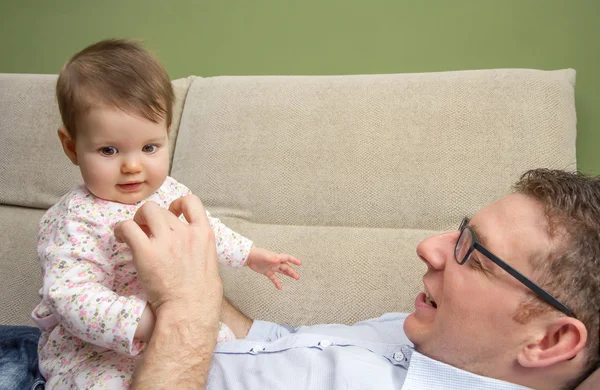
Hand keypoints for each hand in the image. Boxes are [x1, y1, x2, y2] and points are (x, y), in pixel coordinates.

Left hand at [114, 195, 222, 388]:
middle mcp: (184, 232)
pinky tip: (120, 239)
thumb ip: (200, 251)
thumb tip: (192, 251)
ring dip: (137, 219)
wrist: (190, 310)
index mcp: (203, 234)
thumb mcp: (210, 264)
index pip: (192, 202)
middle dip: (151, 217)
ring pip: (146, 211)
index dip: (178, 203)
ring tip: (131, 234)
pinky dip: (121, 230)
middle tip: (144, 231)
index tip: (172, 212)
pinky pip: (128, 227)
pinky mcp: (145, 251)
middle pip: (162, 209)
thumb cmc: (201, 296)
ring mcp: (166, 240)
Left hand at [246, 247, 300, 289]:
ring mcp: (272, 267)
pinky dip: (277, 282)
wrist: (249, 257)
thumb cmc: (257, 254)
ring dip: (288, 275)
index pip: (287, 258)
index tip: (300, 263)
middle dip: (292, 271)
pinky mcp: (267, 272)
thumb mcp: (265, 256)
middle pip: (286, 267)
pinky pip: (274, 278)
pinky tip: (280, 288)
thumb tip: (279, 260)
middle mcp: (276, 262)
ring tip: (295, 278)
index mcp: (276, 258)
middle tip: (298, 277)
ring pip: (282, 272)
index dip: (293, 260)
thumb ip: (272, 259)